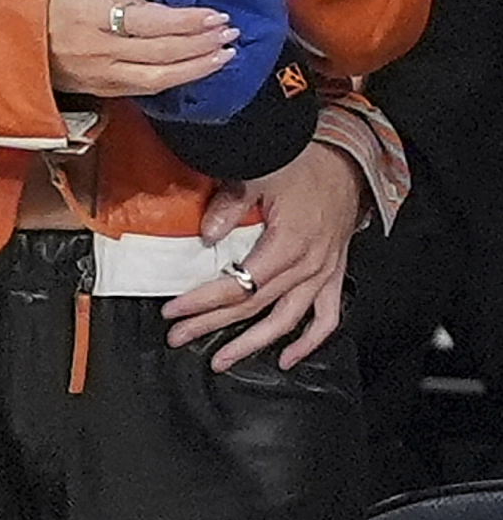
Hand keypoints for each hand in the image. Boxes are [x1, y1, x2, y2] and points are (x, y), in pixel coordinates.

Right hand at [47, 0, 236, 96]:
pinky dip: (179, 79)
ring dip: (198, 67)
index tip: (216, 15)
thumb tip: (163, 9)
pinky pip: (149, 88)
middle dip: (201, 43)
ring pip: (160, 78)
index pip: (149, 22)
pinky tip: (199, 69)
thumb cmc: (51, 2)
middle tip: (231, 32)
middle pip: (161, 53)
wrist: (15, 43)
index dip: (186, 21)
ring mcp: (105, 76)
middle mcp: (101, 50)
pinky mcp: (108, 91)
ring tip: (226, 55)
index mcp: (92, 16)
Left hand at [161, 141, 364, 370]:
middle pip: (254, 306)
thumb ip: (231, 205)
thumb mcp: (259, 173)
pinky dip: (309, 342)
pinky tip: (287, 359)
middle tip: (180, 337)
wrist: (346, 159)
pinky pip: (326, 318)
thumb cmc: (301, 161)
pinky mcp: (333, 274)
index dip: (203, 301)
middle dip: (213, 324)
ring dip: (253, 344)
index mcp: (287, 245)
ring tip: (222, 360)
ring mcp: (323, 274)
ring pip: (286, 321)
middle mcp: (306, 267)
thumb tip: (206, 235)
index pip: (238, 285)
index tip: (174, 311)